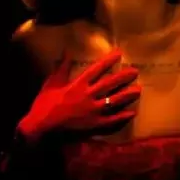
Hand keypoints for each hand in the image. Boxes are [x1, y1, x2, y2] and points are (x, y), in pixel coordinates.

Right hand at [18, 49, 140, 141]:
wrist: (41, 128)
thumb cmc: (44, 105)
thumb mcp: (51, 84)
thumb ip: (61, 68)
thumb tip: (67, 52)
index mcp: (78, 85)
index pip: (96, 69)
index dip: (108, 61)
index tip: (119, 54)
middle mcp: (88, 96)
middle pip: (109, 84)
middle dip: (123, 77)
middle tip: (135, 72)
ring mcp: (92, 111)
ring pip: (114, 101)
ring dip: (127, 95)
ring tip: (138, 90)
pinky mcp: (93, 125)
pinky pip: (111, 121)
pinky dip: (122, 117)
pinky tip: (132, 113)